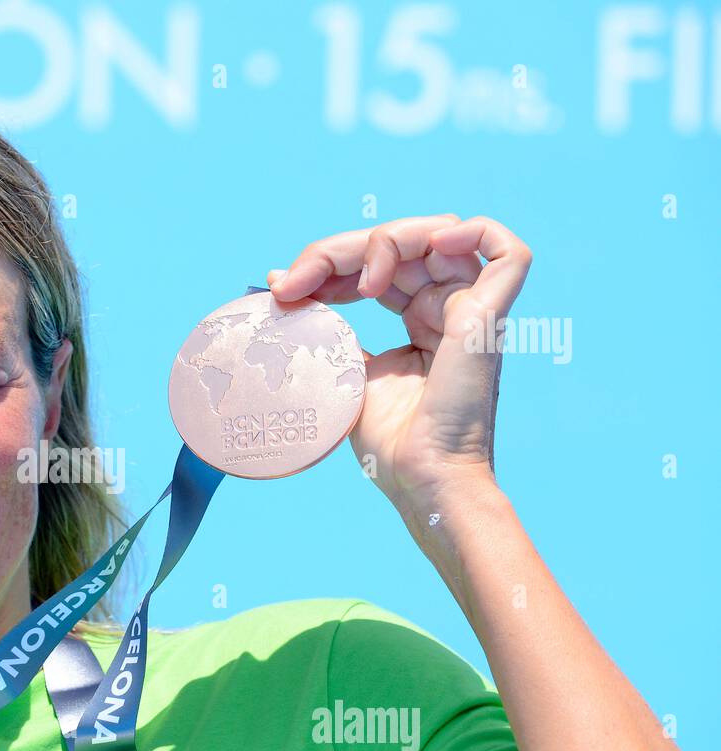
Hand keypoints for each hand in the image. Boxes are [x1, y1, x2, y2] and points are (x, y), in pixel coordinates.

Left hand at [267, 214, 531, 517]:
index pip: (376, 265)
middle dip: (338, 251)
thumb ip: (327, 327)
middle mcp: (448, 306)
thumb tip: (280, 283)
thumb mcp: (344, 372)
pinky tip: (430, 243)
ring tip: (353, 284)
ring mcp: (472, 309)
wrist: (421, 480)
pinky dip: (470, 231)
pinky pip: (507, 252)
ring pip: (439, 233)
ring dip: (382, 242)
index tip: (282, 288)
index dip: (328, 264)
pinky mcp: (488, 317)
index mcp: (420, 317)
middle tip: (292, 282)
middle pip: (400, 243)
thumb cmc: (391, 442)